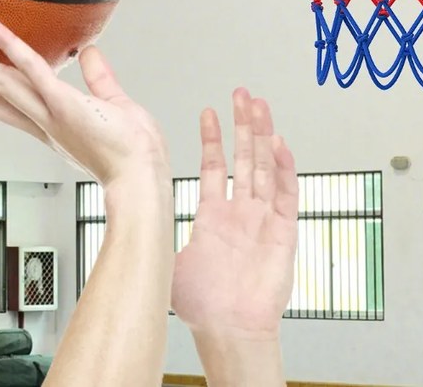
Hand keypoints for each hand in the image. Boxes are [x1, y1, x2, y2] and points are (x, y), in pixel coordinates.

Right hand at [0, 17, 169, 195]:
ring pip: (2, 83)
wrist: (142, 174)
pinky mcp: (62, 103)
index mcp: (51, 122)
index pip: (7, 104)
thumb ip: (98, 77)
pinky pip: (33, 69)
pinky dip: (12, 47)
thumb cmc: (132, 148)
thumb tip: (88, 50)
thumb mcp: (111, 103)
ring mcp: (49, 112)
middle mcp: (42, 120)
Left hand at [171, 89, 297, 338]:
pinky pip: (287, 193)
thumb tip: (136, 219)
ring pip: (265, 166)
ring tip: (259, 106)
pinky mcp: (284, 230)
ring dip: (263, 135)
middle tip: (242, 95)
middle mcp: (241, 211)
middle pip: (245, 157)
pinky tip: (279, 144)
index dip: (213, 139)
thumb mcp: (173, 260)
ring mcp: (263, 217)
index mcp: (215, 215)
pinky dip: (284, 168)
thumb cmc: (204, 305)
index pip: (215, 166)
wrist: (229, 328)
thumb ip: (161, 233)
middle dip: (243, 124)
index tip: (210, 112)